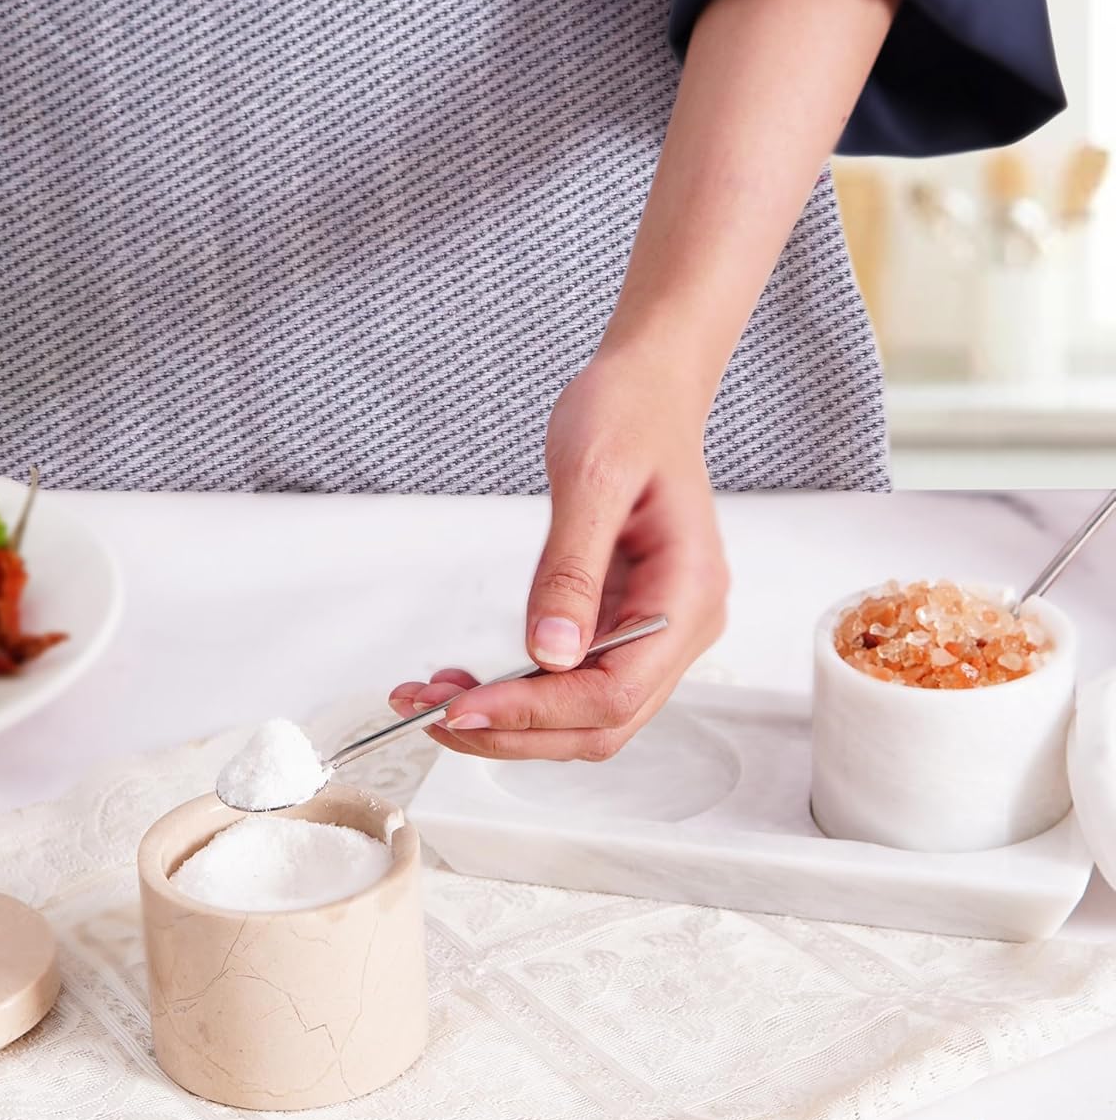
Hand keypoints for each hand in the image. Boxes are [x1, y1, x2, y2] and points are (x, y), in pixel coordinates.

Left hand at [388, 348, 727, 759]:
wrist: (648, 388)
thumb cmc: (629, 415)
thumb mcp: (591, 477)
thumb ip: (570, 569)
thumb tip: (546, 654)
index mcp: (688, 593)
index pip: (615, 692)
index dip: (538, 712)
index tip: (463, 707)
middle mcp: (682, 626)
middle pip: (600, 722)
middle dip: (514, 730)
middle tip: (430, 715)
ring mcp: (654, 629)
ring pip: (584, 713)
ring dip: (509, 720)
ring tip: (431, 699)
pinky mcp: (622, 623)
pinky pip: (573, 680)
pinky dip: (519, 691)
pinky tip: (467, 681)